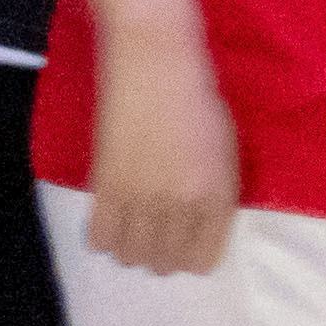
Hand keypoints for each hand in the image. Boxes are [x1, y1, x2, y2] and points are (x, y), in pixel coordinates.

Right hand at [85, 23, 238, 274]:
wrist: (155, 62)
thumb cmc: (197, 98)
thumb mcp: (225, 151)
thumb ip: (214, 192)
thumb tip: (195, 224)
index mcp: (218, 197)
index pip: (203, 259)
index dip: (190, 257)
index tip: (179, 245)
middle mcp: (183, 206)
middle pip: (165, 262)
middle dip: (160, 257)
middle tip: (152, 237)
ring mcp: (143, 198)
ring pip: (131, 255)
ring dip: (131, 250)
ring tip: (129, 231)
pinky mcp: (107, 185)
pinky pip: (100, 237)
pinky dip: (102, 239)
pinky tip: (106, 223)